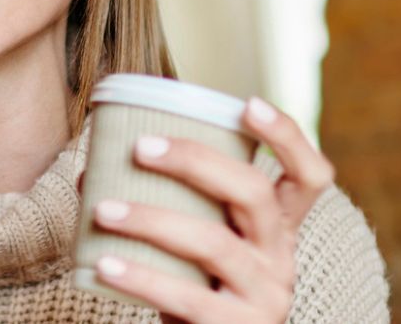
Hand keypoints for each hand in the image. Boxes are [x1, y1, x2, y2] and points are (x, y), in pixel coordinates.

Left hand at [89, 97, 334, 323]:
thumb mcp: (192, 250)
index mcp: (277, 230)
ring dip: (152, 219)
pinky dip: (140, 277)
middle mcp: (281, 259)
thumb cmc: (197, 293)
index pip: (309, 176)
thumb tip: (91, 173)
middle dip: (195, 161)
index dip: (287, 136)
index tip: (249, 104)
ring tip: (104, 210)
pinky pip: (187, 297)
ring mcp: (265, 297)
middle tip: (141, 147)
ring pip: (214, 243)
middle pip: (253, 193)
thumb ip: (161, 207)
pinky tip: (104, 264)